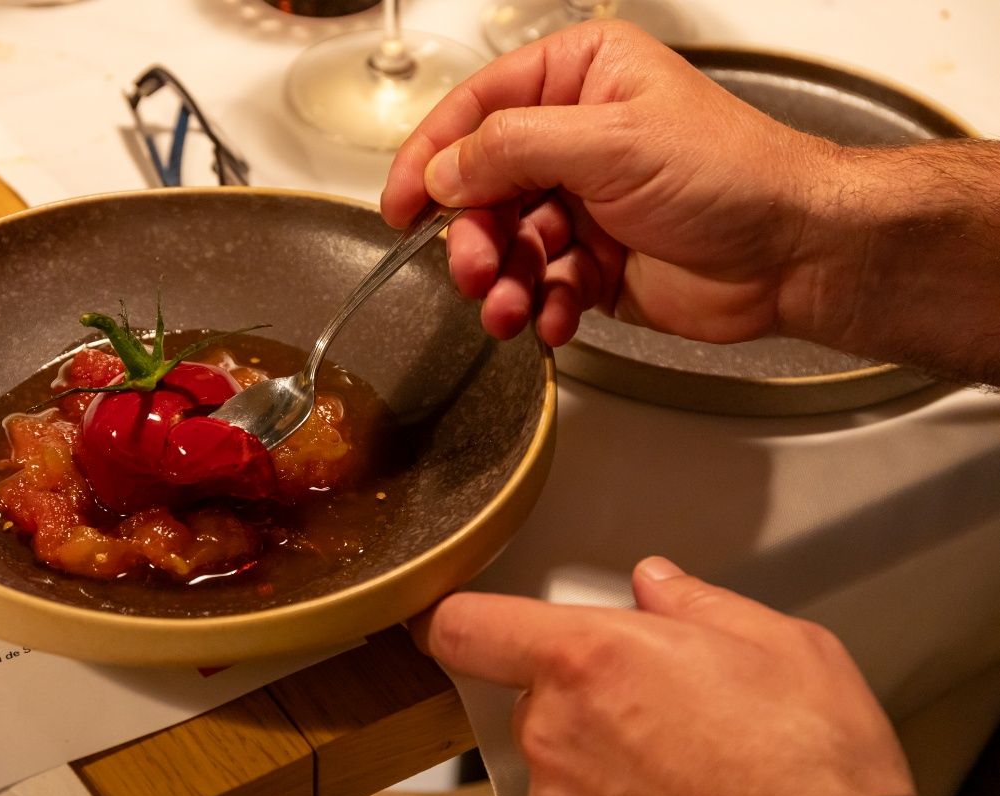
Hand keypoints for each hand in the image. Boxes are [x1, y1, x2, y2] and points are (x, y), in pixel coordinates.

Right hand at [381, 20, 837, 346]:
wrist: (794, 254)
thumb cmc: (729, 175)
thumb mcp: (610, 142)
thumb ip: (513, 149)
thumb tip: (442, 170)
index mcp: (578, 80)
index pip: (477, 110)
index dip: (430, 158)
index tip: (397, 207)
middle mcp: (574, 138)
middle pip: (482, 187)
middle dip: (472, 237)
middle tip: (474, 271)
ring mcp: (583, 203)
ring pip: (506, 245)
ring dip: (501, 282)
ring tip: (510, 310)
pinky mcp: (594, 263)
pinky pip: (541, 286)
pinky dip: (541, 308)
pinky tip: (555, 320)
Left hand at [411, 557, 915, 795]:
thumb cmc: (811, 770)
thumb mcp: (779, 646)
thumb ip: (696, 604)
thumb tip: (657, 584)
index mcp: (591, 658)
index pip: (466, 627)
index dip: (457, 619)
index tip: (454, 618)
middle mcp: (556, 729)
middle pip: (532, 693)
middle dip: (582, 691)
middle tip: (657, 703)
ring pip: (555, 756)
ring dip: (597, 754)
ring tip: (679, 765)